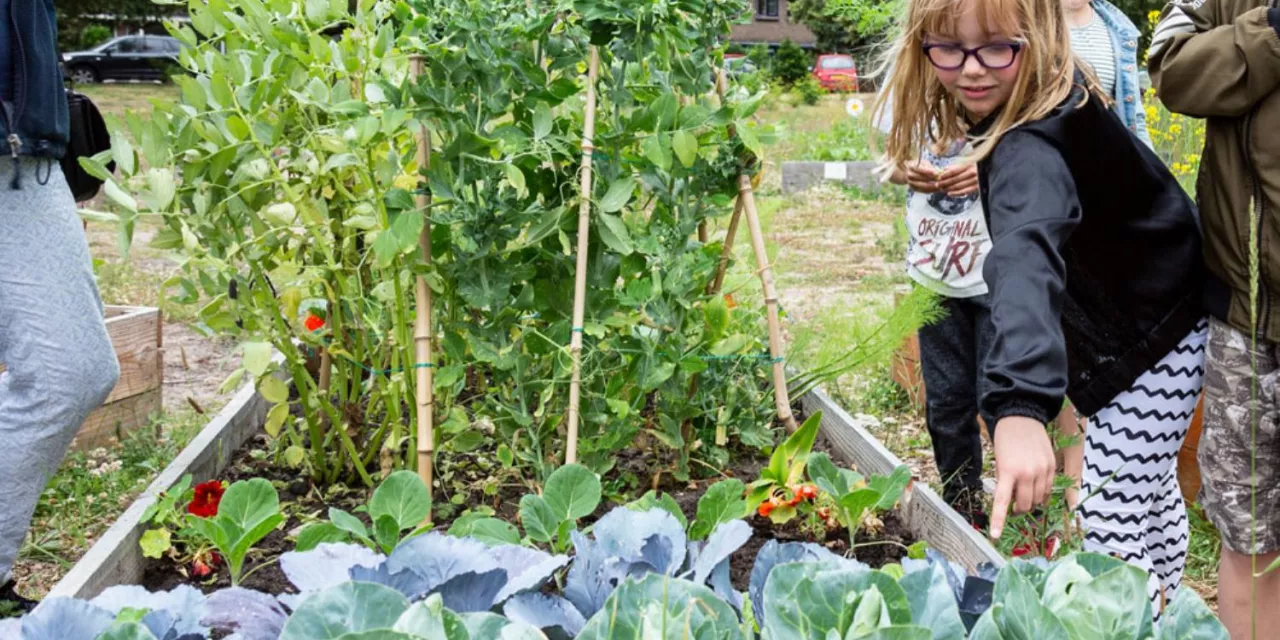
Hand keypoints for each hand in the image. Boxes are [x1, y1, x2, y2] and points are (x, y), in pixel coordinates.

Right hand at [904, 160, 940, 192]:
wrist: (908, 172)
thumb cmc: (919, 166)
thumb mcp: (924, 163)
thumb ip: (930, 167)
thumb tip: (938, 172)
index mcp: (911, 166)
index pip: (919, 169)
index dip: (928, 171)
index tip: (936, 173)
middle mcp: (909, 175)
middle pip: (921, 178)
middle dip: (932, 179)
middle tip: (940, 180)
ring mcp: (910, 183)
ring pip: (923, 186)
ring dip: (932, 186)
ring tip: (940, 185)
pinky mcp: (914, 189)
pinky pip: (923, 191)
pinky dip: (930, 190)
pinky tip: (936, 189)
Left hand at [936, 163, 978, 196]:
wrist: (993, 172)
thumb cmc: (980, 167)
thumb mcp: (970, 162)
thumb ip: (957, 166)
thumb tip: (945, 168)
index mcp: (970, 165)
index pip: (954, 171)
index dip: (945, 174)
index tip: (939, 177)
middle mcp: (972, 173)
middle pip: (955, 179)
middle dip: (944, 183)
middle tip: (937, 184)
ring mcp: (975, 181)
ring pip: (958, 186)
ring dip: (948, 188)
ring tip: (941, 189)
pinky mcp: (977, 188)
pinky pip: (964, 192)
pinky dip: (956, 193)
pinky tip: (949, 193)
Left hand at [989, 416, 1055, 539]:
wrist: (1022, 417)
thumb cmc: (1005, 440)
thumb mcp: (999, 461)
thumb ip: (1006, 480)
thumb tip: (1013, 501)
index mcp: (1008, 472)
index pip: (1003, 502)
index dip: (999, 520)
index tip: (994, 536)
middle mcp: (1027, 474)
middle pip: (1025, 505)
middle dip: (1019, 509)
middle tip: (1014, 505)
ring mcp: (1042, 470)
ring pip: (1039, 499)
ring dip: (1031, 501)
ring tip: (1024, 492)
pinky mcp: (1052, 467)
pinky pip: (1049, 489)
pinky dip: (1042, 492)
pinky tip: (1036, 486)